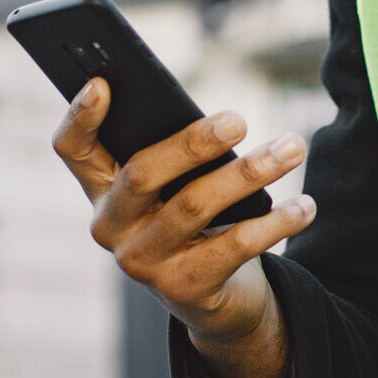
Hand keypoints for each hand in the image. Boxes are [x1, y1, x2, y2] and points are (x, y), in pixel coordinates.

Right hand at [52, 77, 315, 377]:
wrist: (215, 296)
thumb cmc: (197, 217)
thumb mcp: (179, 182)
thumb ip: (180, 151)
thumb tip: (222, 122)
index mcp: (103, 188)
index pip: (73, 149)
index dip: (79, 117)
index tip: (102, 82)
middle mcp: (112, 226)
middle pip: (142, 173)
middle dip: (194, 142)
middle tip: (240, 120)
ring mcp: (144, 262)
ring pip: (195, 206)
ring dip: (251, 172)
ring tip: (293, 147)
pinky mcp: (185, 288)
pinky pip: (235, 246)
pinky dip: (277, 221)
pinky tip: (305, 204)